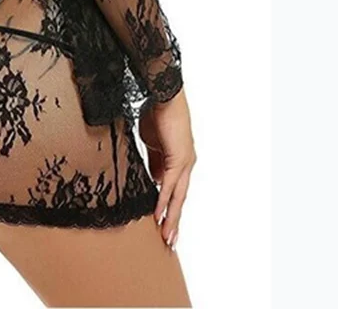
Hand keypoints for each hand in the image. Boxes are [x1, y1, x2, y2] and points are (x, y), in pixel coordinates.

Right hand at [138, 86, 195, 250]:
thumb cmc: (156, 113)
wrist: (164, 96)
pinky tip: (159, 214)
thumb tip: (152, 179)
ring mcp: (185, 162)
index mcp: (179, 160)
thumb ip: (154, 160)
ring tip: (166, 236)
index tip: (162, 223)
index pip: (175, 189)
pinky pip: (170, 185)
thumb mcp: (152, 142)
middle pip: (180, 198)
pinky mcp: (179, 159)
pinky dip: (164, 200)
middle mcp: (186, 164)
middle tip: (169, 241)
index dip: (169, 207)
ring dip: (171, 217)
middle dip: (173, 220)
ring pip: (178, 196)